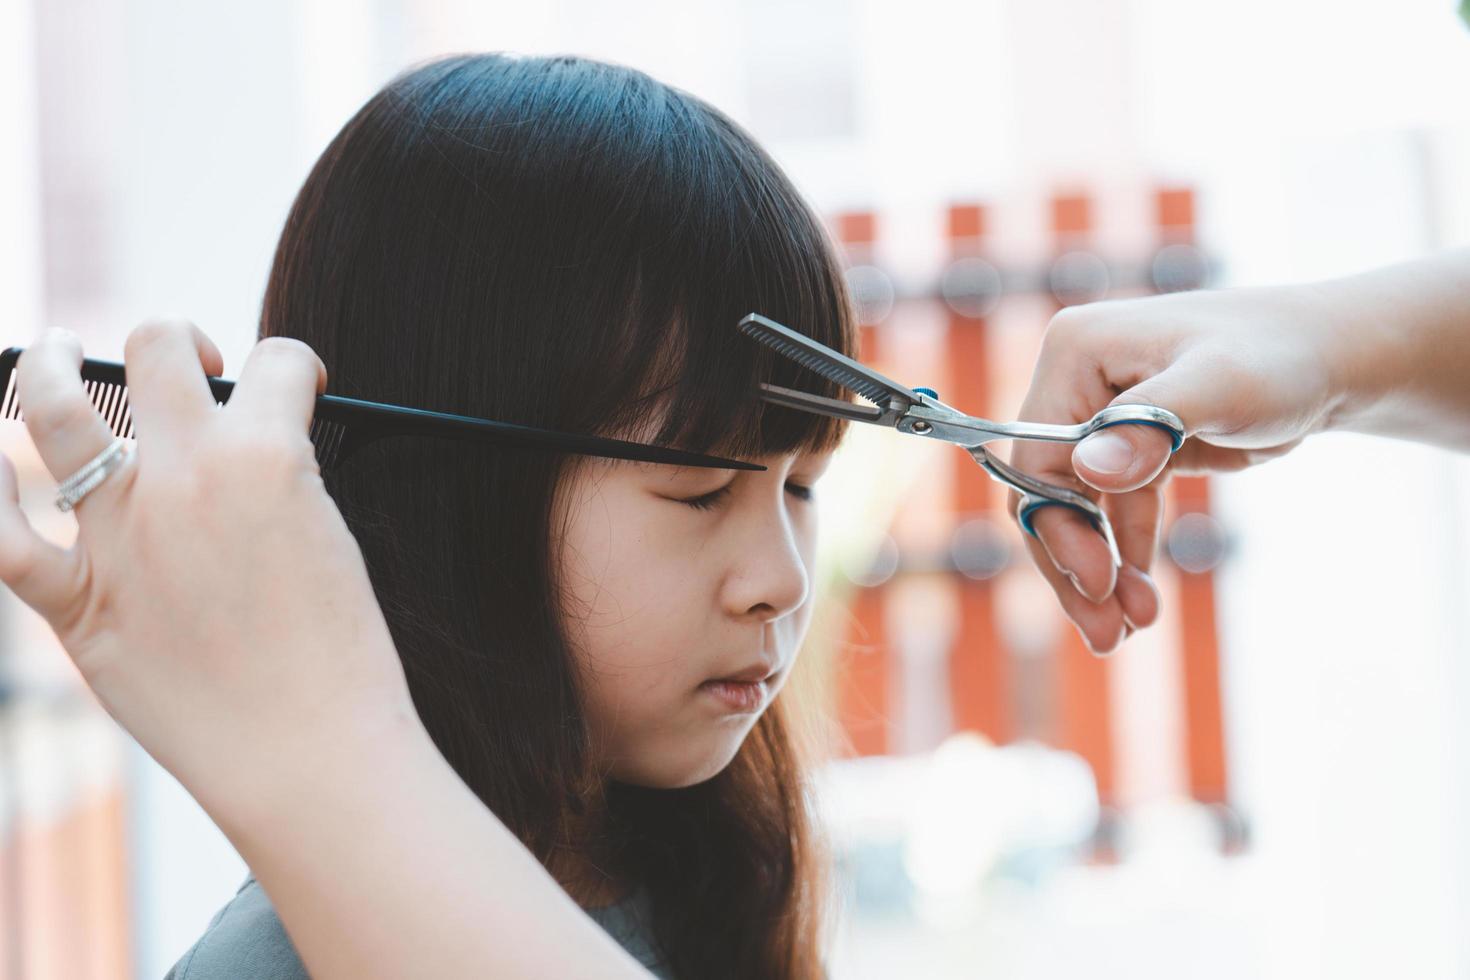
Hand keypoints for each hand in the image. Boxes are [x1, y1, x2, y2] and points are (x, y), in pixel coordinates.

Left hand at [0, 321, 413, 816]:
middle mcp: (184, 478)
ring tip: (58, 355)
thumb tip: (247, 452)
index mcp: (266, 456)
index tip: (297, 386)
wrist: (311, 752)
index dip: (294, 366)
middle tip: (192, 362)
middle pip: (155, 349)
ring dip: (51, 366)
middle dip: (178, 339)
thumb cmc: (341, 658)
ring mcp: (120, 537)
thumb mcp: (330, 540)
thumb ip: (281, 483)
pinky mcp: (80, 606)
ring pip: (50, 408)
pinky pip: (3, 538)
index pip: (276, 365)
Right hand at [1010, 283, 1340, 652]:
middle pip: (1049, 491)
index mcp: (1075, 354)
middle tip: (1107, 635)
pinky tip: (1141, 599)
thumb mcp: (1221, 387)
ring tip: (1128, 630)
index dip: (1059, 528)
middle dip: (1075, 567)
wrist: (1335, 356)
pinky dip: (1125, 556)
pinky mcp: (1134, 445)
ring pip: (1079, 509)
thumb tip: (1089, 470)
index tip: (1099, 586)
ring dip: (1100, 573)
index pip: (1038, 457)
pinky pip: (1114, 510)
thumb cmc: (1282, 358)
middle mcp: (1076, 382)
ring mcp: (1102, 415)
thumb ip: (1150, 425)